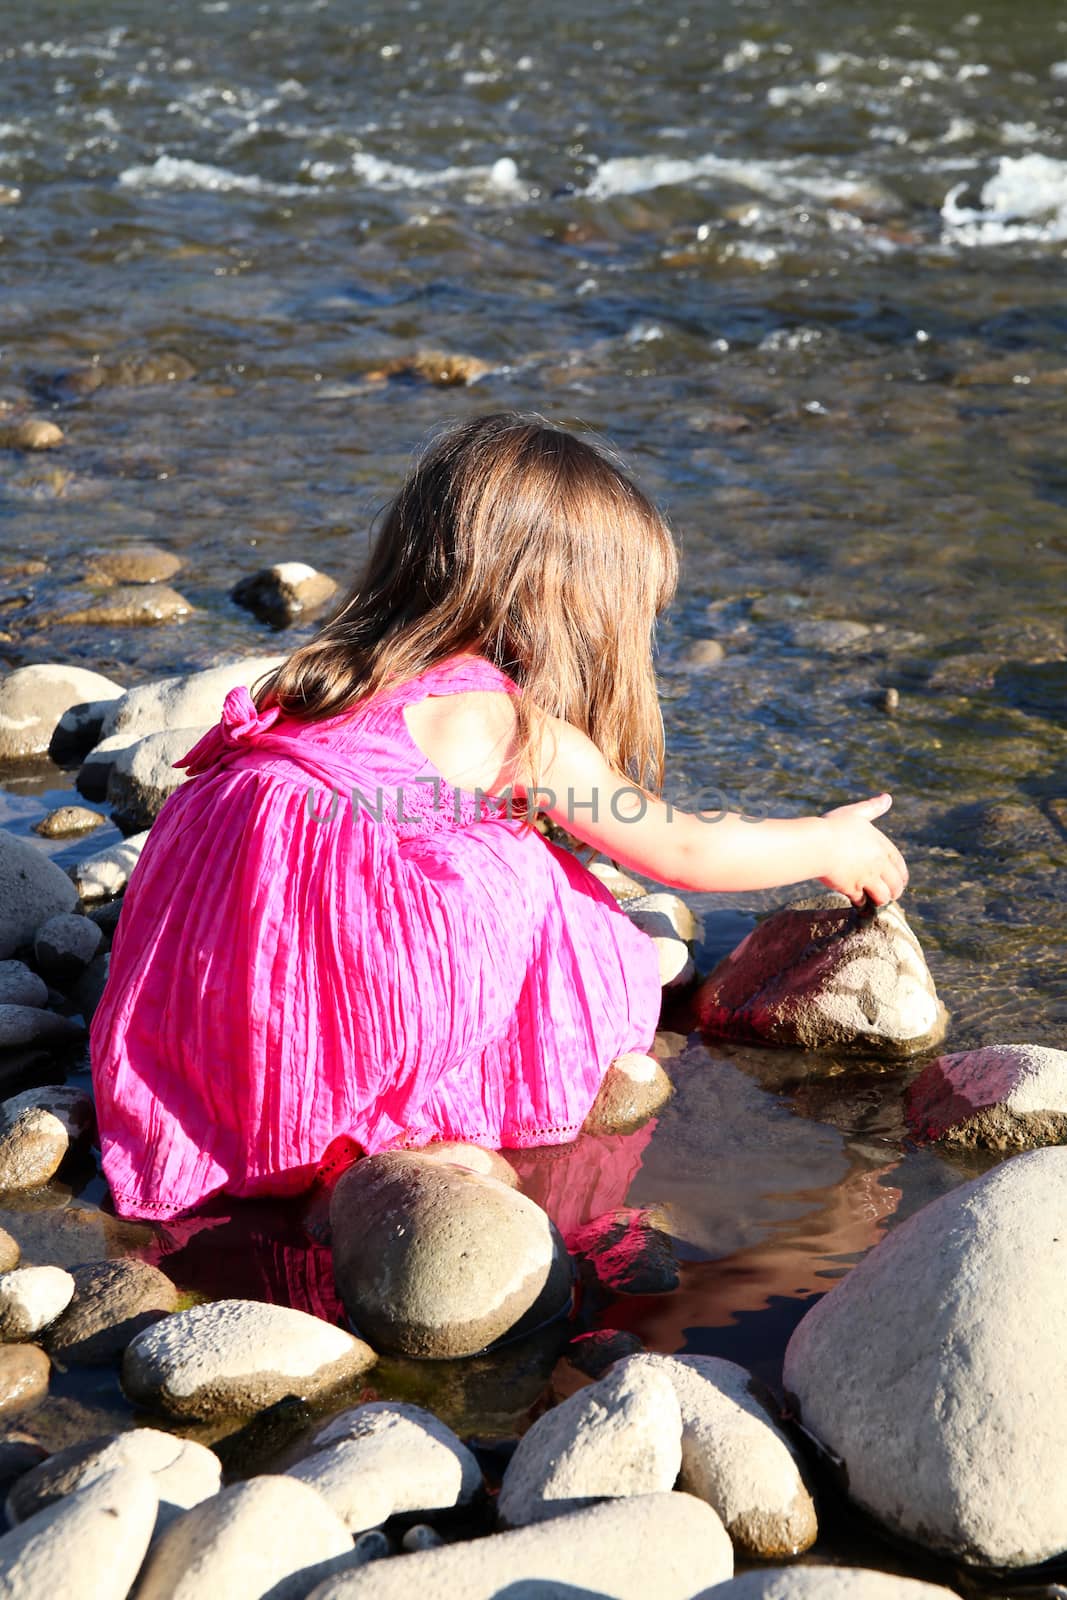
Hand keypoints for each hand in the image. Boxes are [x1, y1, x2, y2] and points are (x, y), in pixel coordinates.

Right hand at [818, 793, 907, 908]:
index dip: (901, 875)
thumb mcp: (854, 813)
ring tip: (874, 900)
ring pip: (883, 896)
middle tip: (888, 895)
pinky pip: (862, 901)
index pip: (899, 864)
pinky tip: (856, 901)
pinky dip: (860, 903)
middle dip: (894, 891)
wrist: (817, 844)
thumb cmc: (833, 826)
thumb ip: (872, 808)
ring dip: (879, 899)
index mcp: (881, 845)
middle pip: (896, 884)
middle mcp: (878, 863)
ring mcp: (867, 877)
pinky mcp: (853, 888)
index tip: (899, 882)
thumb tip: (888, 797)